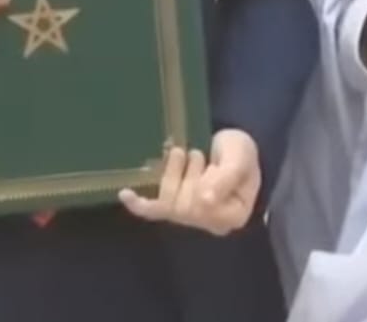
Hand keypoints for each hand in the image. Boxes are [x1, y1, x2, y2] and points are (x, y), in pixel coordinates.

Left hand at [119, 130, 260, 234]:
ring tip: (183, 154)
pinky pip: (154, 210)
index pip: (207, 212)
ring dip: (173, 174)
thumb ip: (226, 178)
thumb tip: (205, 201)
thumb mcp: (238, 159)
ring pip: (169, 203)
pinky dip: (139, 204)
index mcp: (233, 216)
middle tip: (197, 154)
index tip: (205, 163)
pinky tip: (125, 194)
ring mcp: (191, 216)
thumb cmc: (240, 152)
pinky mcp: (174, 206)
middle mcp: (211, 223)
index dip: (198, 186)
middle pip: (186, 208)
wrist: (232, 144)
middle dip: (188, 176)